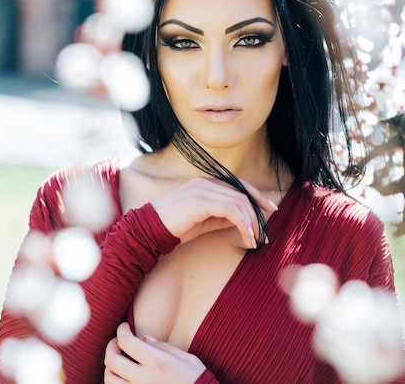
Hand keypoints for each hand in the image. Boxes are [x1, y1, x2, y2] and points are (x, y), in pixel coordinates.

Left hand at [104, 323, 205, 383]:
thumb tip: (144, 338)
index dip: (121, 330)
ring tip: (118, 359)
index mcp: (157, 362)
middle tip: (117, 341)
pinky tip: (122, 376)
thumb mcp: (185, 357)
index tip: (124, 326)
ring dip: (110, 366)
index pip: (126, 342)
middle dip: (110, 346)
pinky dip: (115, 381)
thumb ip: (163, 346)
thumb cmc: (196, 379)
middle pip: (112, 360)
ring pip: (109, 379)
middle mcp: (144, 379)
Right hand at [152, 176, 276, 249]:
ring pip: (239, 202)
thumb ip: (222, 216)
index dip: (257, 195)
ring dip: (251, 223)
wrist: (150, 229)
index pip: (239, 184)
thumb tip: (244, 221)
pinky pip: (231, 210)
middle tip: (264, 235)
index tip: (270, 209)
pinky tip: (246, 237)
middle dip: (257, 214)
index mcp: (206, 182)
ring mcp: (203, 189)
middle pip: (242, 193)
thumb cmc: (176, 226)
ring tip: (254, 240)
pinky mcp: (201, 201)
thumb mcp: (204, 220)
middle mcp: (206, 182)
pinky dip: (243, 223)